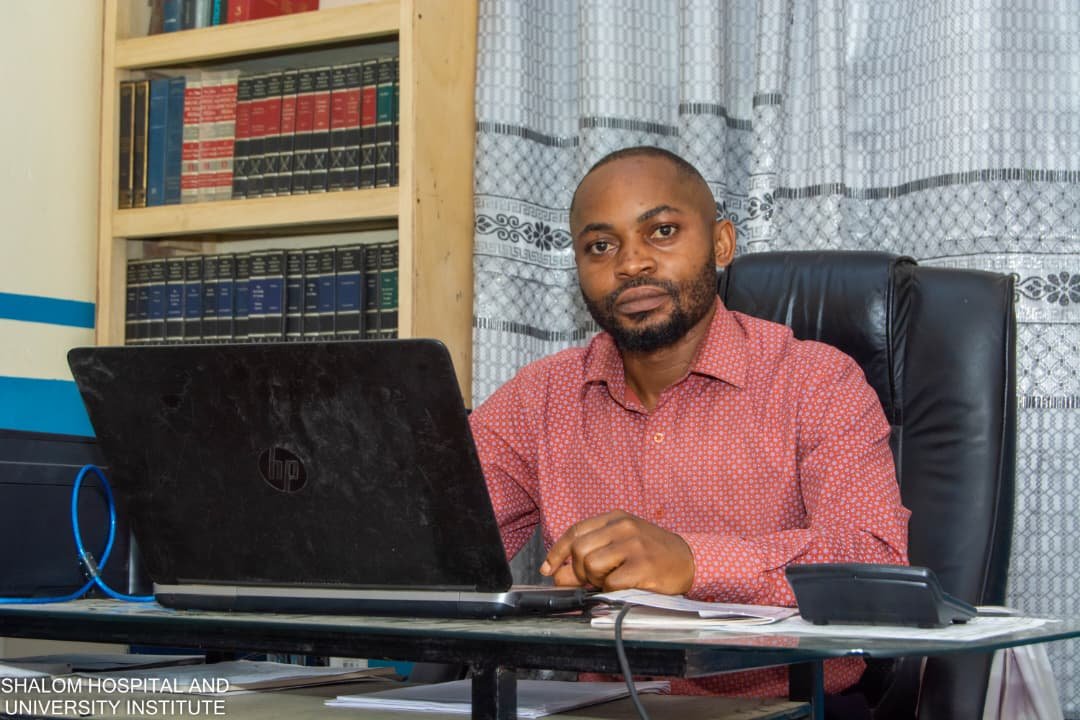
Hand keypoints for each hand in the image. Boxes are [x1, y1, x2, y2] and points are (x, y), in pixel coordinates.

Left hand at [539, 510, 694, 593]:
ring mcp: (634, 545)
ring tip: (613, 580)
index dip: (557, 552)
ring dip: (596, 580)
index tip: (547, 569)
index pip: (575, 531)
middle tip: (593, 580)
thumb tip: (556, 576)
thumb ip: (588, 557)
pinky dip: (612, 590)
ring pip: (592, 565)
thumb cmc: (649, 554)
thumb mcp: (619, 547)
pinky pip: (611, 583)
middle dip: (580, 571)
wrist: (688, 560)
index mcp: (615, 518)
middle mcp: (623, 527)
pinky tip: (626, 586)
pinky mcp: (643, 565)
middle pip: (579, 550)